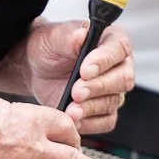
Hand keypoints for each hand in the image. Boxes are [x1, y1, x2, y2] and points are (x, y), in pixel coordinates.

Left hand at [13, 20, 135, 135]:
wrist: (36, 69)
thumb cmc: (49, 47)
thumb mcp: (53, 37)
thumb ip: (69, 37)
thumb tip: (81, 35)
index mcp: (111, 40)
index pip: (118, 49)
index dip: (104, 61)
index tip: (84, 71)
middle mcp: (118, 65)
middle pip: (122, 80)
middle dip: (97, 87)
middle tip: (76, 92)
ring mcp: (113, 90)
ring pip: (112, 102)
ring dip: (91, 108)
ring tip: (71, 110)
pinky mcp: (103, 110)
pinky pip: (106, 121)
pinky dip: (90, 122)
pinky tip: (74, 119)